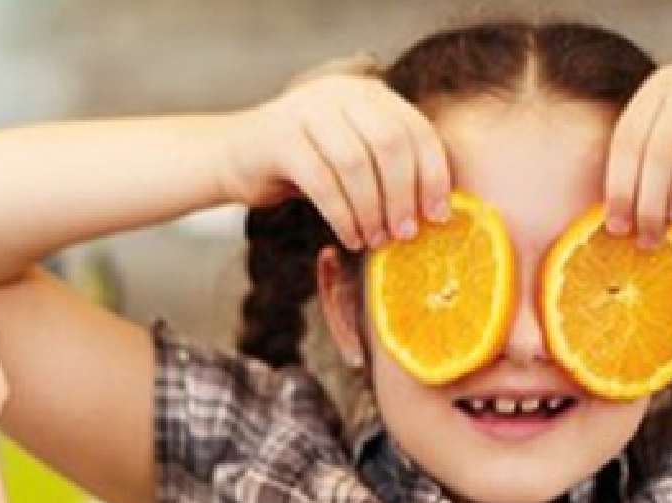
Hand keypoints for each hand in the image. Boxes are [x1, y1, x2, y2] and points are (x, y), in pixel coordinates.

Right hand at [219, 70, 452, 249]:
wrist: (232, 155)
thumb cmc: (302, 163)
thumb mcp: (352, 153)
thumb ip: (388, 164)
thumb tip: (436, 207)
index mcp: (367, 93)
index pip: (415, 128)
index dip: (433, 174)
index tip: (439, 214)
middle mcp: (340, 93)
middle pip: (390, 143)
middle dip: (404, 194)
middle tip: (406, 233)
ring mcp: (307, 111)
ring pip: (356, 164)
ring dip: (372, 210)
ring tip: (376, 239)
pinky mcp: (279, 138)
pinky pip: (322, 182)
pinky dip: (342, 215)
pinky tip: (349, 237)